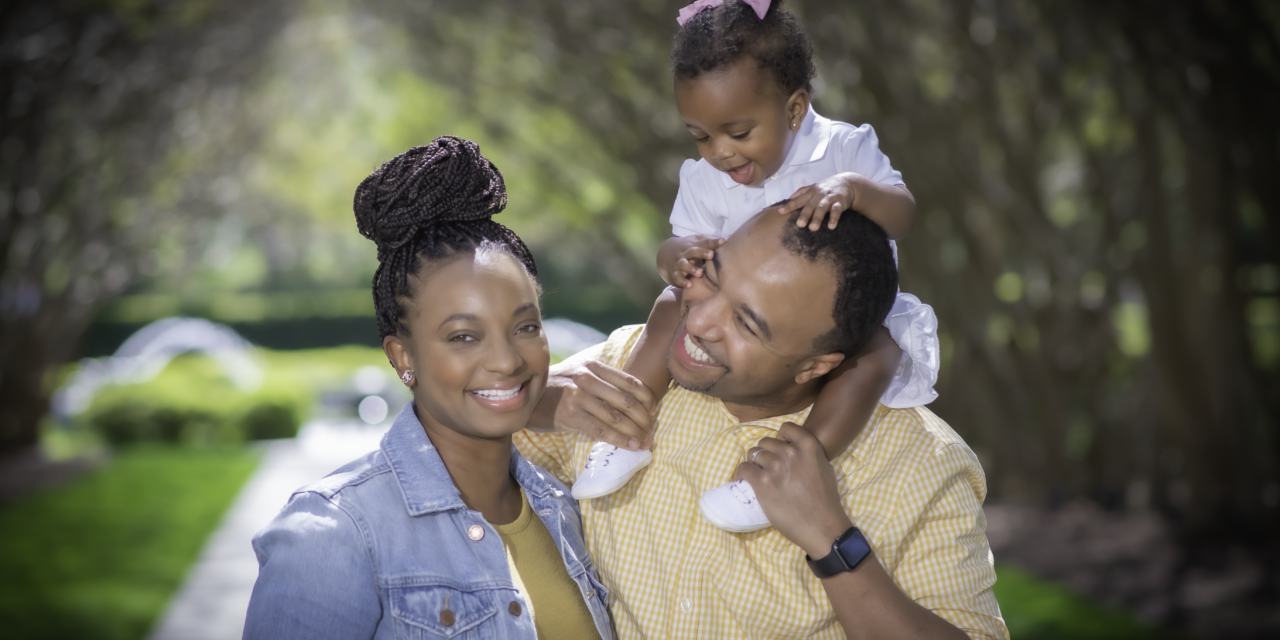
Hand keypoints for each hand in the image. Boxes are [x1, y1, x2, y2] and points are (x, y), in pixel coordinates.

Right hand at [545, 359, 655, 449]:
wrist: (525, 397)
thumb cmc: (556, 389)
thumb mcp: (579, 376)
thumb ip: (602, 383)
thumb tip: (631, 402)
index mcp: (595, 367)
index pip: (631, 382)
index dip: (647, 399)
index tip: (654, 411)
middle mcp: (588, 378)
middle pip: (627, 400)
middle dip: (644, 419)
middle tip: (651, 433)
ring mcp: (579, 396)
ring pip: (616, 417)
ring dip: (634, 432)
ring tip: (644, 443)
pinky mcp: (570, 414)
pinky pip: (600, 429)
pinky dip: (618, 439)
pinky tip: (629, 446)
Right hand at [659, 235, 725, 287]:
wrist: (665, 254)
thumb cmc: (688, 248)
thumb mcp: (696, 241)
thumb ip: (710, 242)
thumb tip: (728, 239)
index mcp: (693, 244)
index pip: (704, 242)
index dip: (713, 242)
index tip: (723, 241)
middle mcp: (685, 253)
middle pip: (693, 251)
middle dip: (702, 253)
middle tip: (711, 255)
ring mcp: (679, 263)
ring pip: (684, 265)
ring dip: (691, 269)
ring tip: (700, 273)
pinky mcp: (675, 273)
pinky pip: (677, 278)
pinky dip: (682, 282)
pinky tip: (689, 285)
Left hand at [738, 422, 853, 557]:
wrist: (821, 526)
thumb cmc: (825, 500)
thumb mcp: (824, 467)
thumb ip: (808, 453)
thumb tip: (791, 448)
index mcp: (808, 445)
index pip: (785, 428)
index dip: (781, 438)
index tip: (781, 449)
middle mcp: (790, 452)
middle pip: (766, 442)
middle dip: (767, 453)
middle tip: (771, 469)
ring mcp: (774, 466)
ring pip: (753, 454)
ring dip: (756, 464)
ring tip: (762, 477)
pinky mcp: (761, 482)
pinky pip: (743, 468)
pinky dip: (743, 474)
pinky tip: (748, 481)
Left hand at [777, 173, 860, 231]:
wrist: (847, 182)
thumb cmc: (826, 188)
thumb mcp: (814, 188)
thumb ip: (802, 193)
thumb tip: (789, 198)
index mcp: (811, 192)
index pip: (798, 200)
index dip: (789, 206)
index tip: (780, 212)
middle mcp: (819, 194)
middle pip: (810, 205)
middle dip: (805, 214)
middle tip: (799, 225)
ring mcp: (829, 198)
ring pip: (822, 207)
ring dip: (818, 217)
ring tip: (813, 228)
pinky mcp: (840, 201)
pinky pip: (836, 210)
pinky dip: (834, 218)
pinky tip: (831, 226)